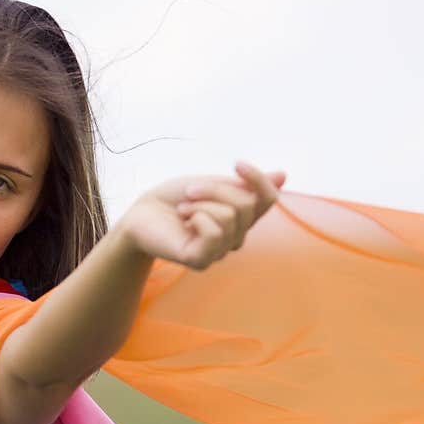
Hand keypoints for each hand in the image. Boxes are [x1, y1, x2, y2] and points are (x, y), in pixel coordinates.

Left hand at [116, 161, 285, 269]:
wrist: (140, 214)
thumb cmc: (174, 199)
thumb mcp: (212, 184)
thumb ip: (245, 185)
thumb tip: (284, 176)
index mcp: (240, 219)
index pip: (268, 199)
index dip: (258, 179)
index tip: (236, 162)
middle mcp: (235, 238)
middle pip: (246, 203)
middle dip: (215, 189)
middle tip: (189, 192)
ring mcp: (219, 252)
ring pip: (230, 216)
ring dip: (201, 203)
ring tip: (183, 209)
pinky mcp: (202, 260)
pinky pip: (215, 232)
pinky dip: (197, 217)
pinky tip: (183, 222)